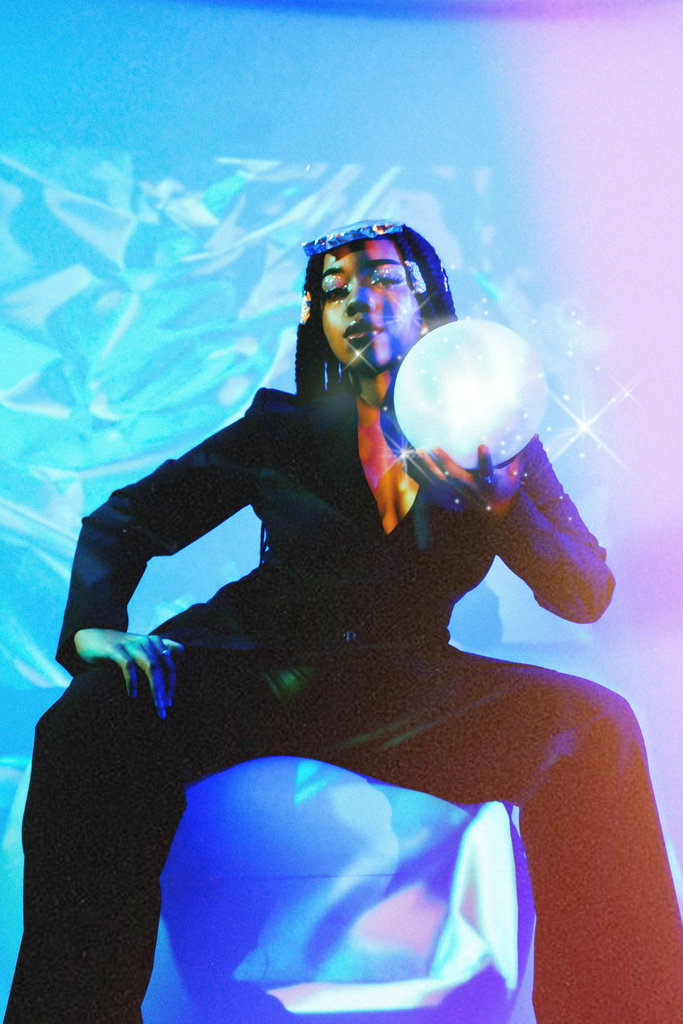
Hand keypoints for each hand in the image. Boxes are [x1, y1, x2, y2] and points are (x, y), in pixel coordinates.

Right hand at [73, 628, 183, 719]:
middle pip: (162, 668)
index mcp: (155, 642)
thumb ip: (161, 649)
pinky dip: (132, 681)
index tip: (168, 703)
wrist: (90, 637)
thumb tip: (182, 650)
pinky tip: (132, 695)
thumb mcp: (141, 647)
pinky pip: (128, 666)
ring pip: (151, 667)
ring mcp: (132, 644)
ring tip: (156, 706)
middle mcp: (146, 641)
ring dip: (155, 688)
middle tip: (163, 710)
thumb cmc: (118, 647)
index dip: (171, 685)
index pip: (170, 666)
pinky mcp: (115, 649)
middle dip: (165, 691)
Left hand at [407, 443, 525, 519]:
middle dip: (445, 463)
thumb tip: (534, 434)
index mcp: (489, 483)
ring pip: (442, 480)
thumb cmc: (506, 488)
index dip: (485, 460)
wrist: (495, 512)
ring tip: (419, 450)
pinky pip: (435, 484)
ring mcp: (460, 492)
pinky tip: (414, 460)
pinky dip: (425, 473)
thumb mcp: (516, 474)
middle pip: (457, 476)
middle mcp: (473, 488)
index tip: (482, 446)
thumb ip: (522, 454)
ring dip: (430, 467)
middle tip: (435, 447)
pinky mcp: (452, 493)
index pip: (488, 471)